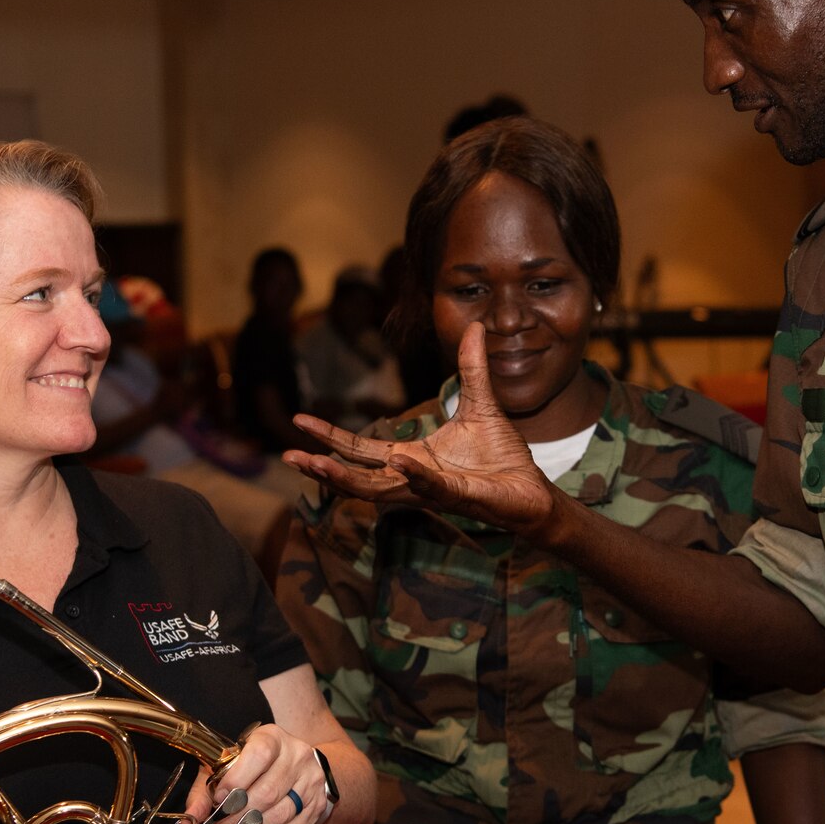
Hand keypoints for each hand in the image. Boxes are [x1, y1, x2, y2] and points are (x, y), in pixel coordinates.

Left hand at [181, 724, 331, 823]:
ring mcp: (310, 781)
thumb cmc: (257, 764)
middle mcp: (297, 756)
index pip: (259, 755)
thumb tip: (189, 818)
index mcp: (273, 738)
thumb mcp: (228, 765)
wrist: (298, 764)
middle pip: (267, 792)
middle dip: (235, 818)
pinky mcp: (316, 805)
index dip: (237, 779)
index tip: (218, 799)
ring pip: (279, 815)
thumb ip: (205, 789)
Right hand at [283, 323, 560, 539]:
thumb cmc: (504, 456)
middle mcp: (413, 479)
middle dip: (322, 466)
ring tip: (317, 465)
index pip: (361, 450)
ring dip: (348, 478)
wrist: (534, 490)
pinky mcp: (459, 497)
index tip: (299, 421)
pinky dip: (414, 476)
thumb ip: (471, 368)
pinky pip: (431, 487)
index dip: (330, 436)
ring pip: (380, 490)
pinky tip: (397, 461)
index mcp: (411, 458)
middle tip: (290, 454)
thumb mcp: (482, 403)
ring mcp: (432, 491)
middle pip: (358, 475)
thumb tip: (475, 326)